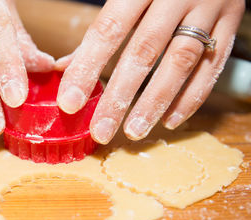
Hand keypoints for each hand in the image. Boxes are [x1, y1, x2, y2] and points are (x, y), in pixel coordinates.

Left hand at [56, 0, 244, 143]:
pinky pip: (213, 66)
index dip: (87, 68)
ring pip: (180, 62)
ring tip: (135, 131)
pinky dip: (192, 97)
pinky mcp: (231, 21)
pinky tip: (170, 120)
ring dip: (155, 102)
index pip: (108, 31)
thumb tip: (66, 67)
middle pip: (143, 51)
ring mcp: (208, 7)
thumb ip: (101, 29)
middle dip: (120, 96)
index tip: (70, 102)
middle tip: (102, 130)